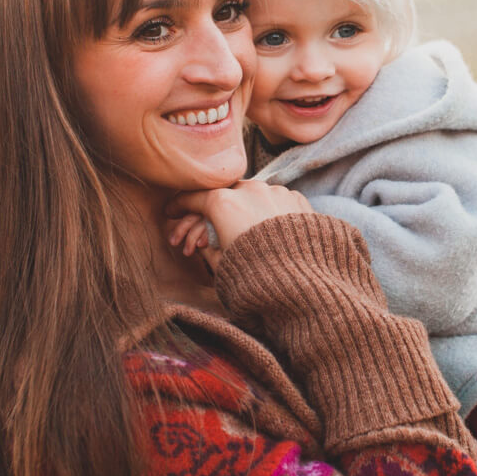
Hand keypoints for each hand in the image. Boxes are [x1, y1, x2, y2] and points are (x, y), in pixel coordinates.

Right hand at [167, 180, 312, 270]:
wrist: (305, 285)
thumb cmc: (258, 279)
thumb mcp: (220, 265)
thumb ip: (208, 246)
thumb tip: (205, 241)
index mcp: (223, 204)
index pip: (194, 198)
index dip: (178, 206)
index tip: (171, 212)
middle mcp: (250, 190)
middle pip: (224, 193)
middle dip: (213, 209)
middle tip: (208, 228)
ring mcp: (277, 192)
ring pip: (252, 194)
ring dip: (242, 210)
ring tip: (241, 233)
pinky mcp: (298, 200)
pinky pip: (275, 201)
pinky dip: (266, 212)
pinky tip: (267, 231)